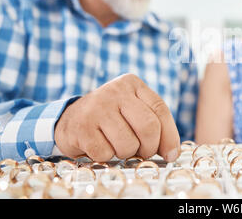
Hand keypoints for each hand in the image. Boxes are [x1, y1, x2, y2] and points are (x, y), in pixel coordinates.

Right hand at [54, 73, 179, 161]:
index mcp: (132, 84)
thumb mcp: (133, 111)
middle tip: (142, 152)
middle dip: (149, 148)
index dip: (169, 136)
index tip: (170, 154)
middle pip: (148, 127)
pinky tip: (99, 146)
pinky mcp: (81, 126)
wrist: (69, 118)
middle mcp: (115, 91)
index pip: (160, 109)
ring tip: (117, 146)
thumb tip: (172, 153)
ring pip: (128, 144)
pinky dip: (106, 157)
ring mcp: (96, 107)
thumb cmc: (110, 118)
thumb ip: (155, 125)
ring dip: (126, 153)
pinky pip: (105, 153)